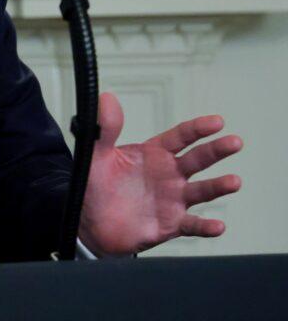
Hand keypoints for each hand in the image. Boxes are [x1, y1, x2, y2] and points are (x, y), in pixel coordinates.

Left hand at [79, 92, 242, 255]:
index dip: (198, 129)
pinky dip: (205, 226)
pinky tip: (217, 225)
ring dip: (218, 186)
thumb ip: (105, 129)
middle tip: (235, 142)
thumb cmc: (95, 185)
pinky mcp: (171, 224)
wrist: (91, 223)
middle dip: (216, 150)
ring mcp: (172, 199)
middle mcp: (168, 175)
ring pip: (201, 191)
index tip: (217, 122)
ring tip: (234, 181)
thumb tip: (107, 98)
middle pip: (198, 159)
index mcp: (154, 154)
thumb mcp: (96, 155)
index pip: (180, 137)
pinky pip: (192, 225)